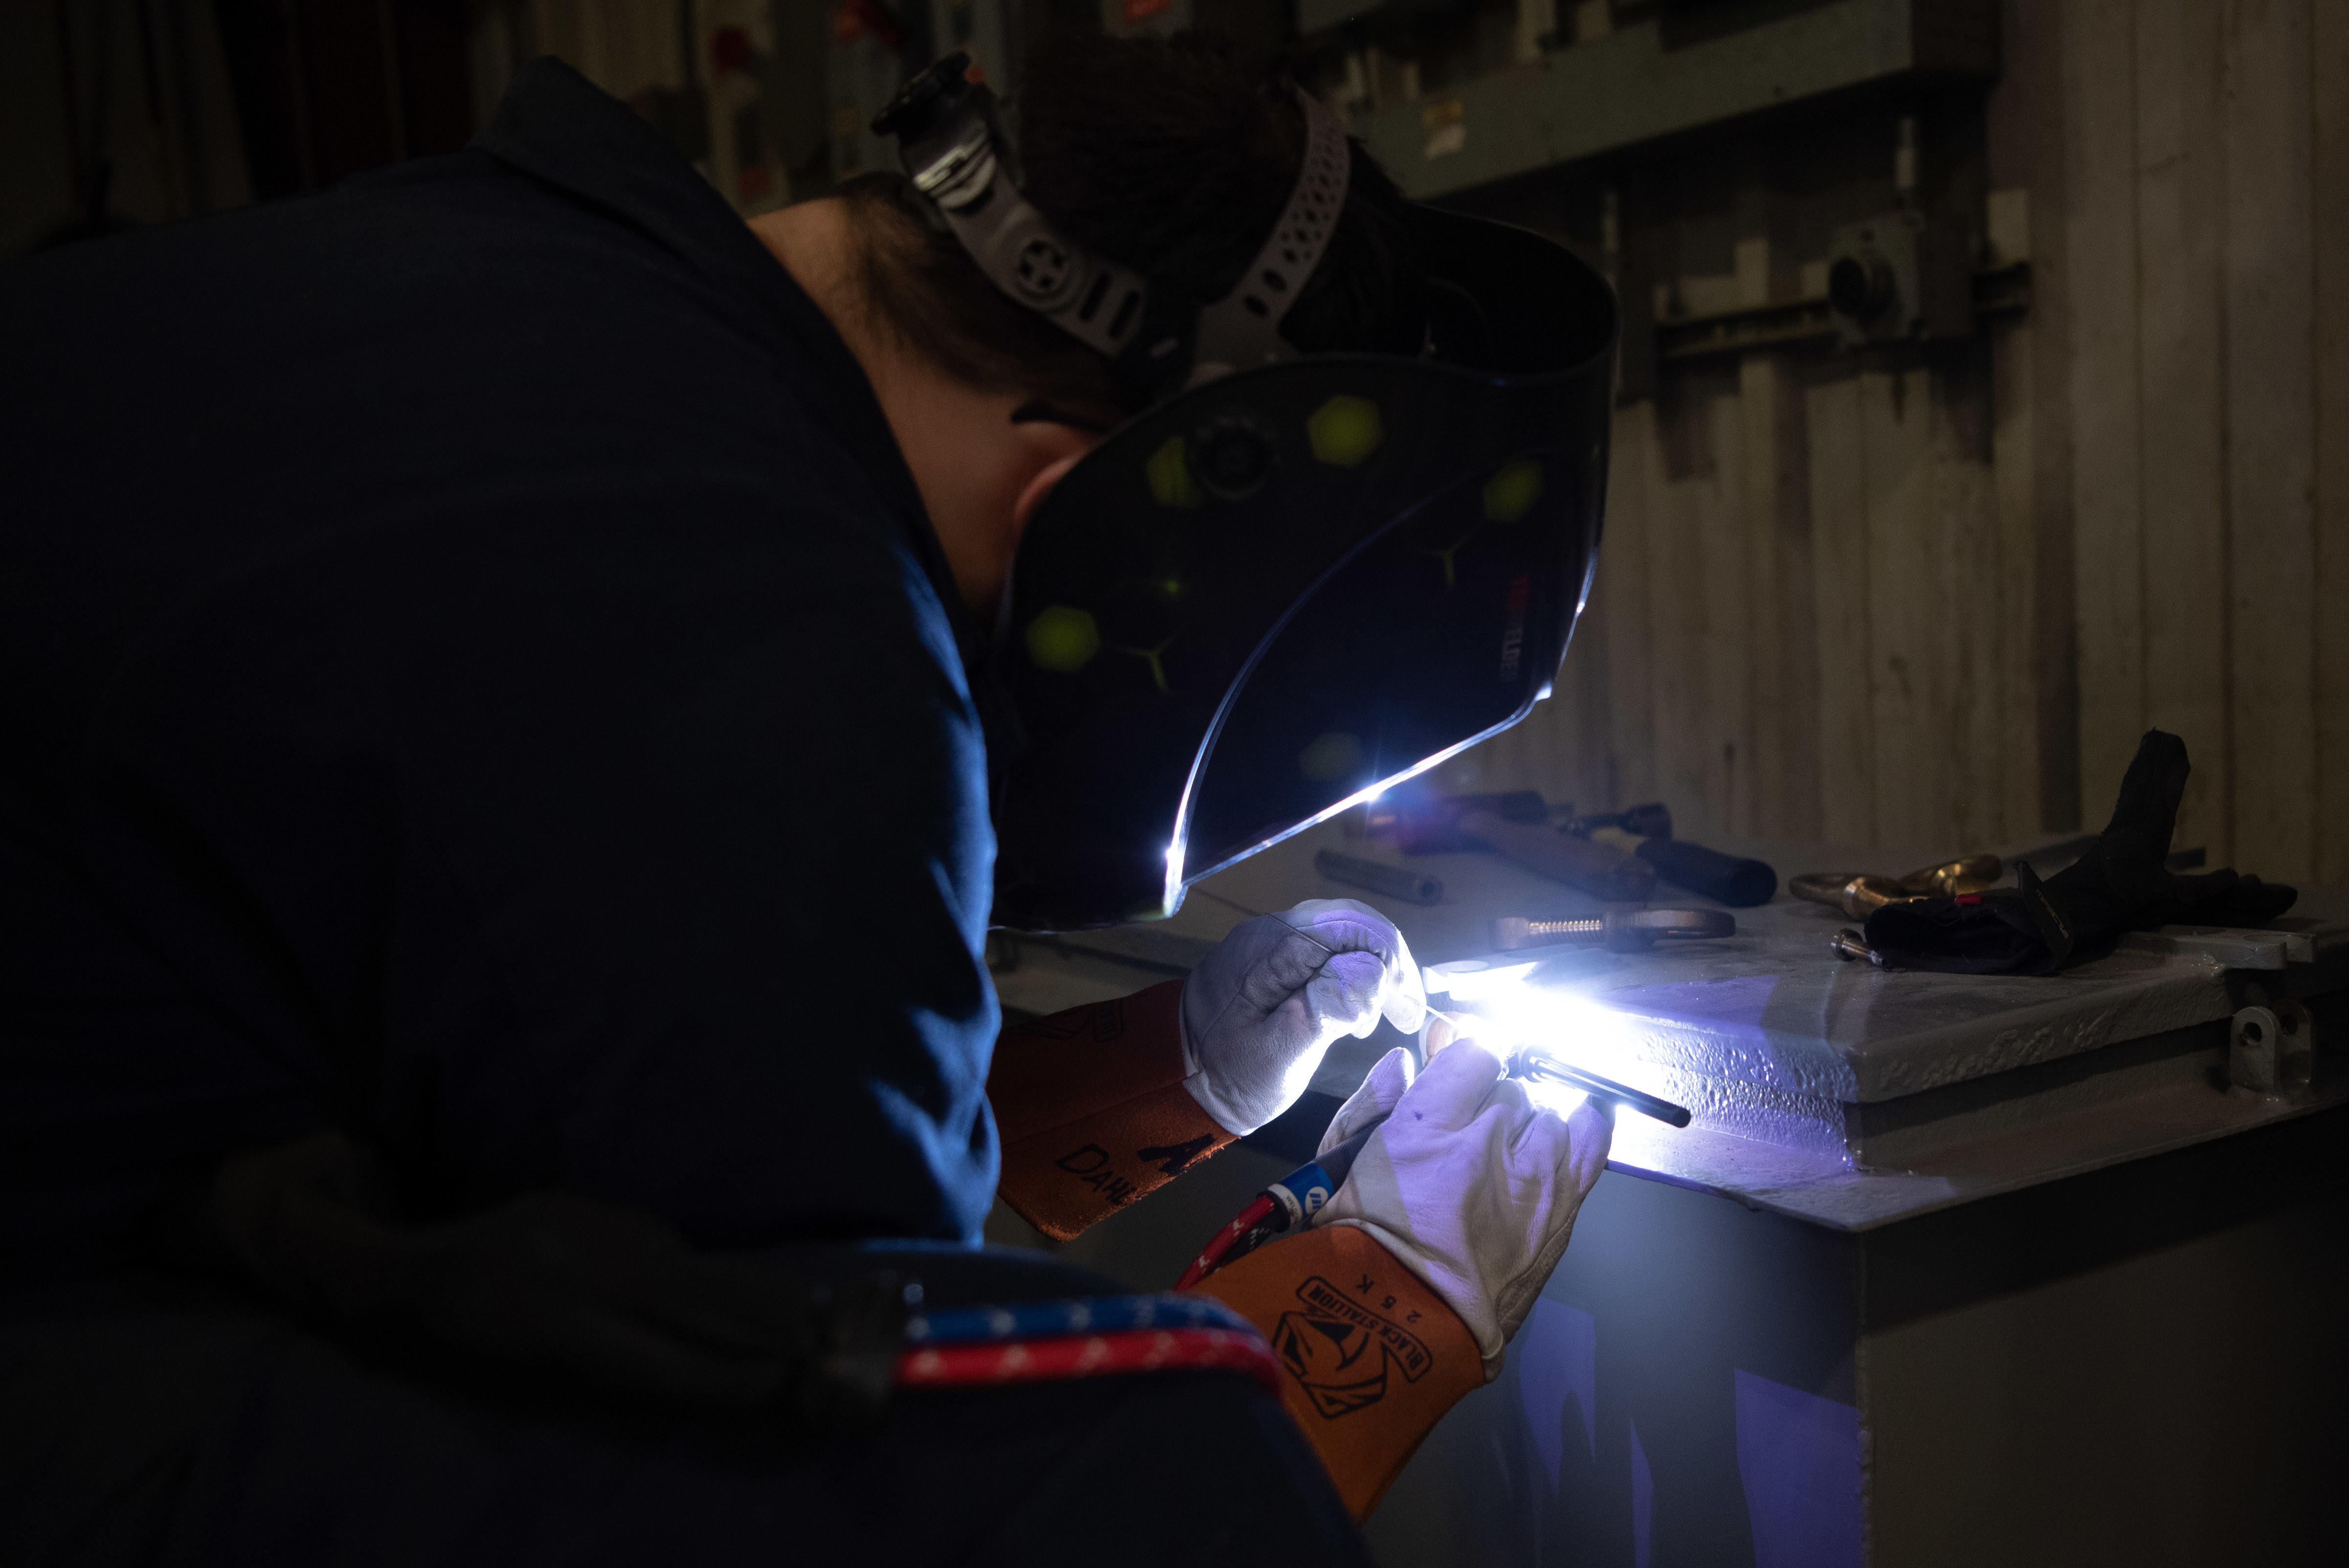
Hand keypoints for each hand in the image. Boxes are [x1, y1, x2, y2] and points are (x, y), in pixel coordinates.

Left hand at [1179, 898, 1427, 1135]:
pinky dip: (1349, 971)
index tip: (1405, 1014)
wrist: (1176, 1074)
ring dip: (1371, 967)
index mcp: (1273, 948)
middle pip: (1352, 922)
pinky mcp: (1270, 954)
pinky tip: (1353, 1007)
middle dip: (1388, 963)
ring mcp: (1269, 939)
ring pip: (1341, 932)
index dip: (1392, 965)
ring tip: (1379, 1016)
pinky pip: (1323, 946)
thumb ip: (1326, 1010)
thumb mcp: (1279, 1054)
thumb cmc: (1228, 1074)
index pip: (1354, 928)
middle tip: (1404, 1013)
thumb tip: (1372, 973)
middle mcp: (1272, 930)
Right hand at [1314, 1038, 1611, 1378]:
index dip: (1464, 1060)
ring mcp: (1532, 1182)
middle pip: (1511, 1090)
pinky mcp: (1559, 1215)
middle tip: (1466, 1136)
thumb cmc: (1359, 1248)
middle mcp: (1487, 1144)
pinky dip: (1582, 1130)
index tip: (1456, 1075)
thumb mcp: (1338, 1164)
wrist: (1400, 1328)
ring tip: (1505, 1155)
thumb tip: (1403, 1060)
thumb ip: (1371, 1102)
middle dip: (1490, 1104)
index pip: (1473, 1053)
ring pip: (1549, 1117)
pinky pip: (1590, 1146)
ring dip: (1528, 1127)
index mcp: (1426, 1127)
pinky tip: (1572, 1128)